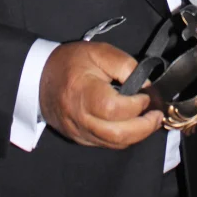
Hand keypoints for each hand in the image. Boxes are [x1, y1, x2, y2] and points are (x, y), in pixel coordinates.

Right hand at [39, 42, 163, 148]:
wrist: (38, 77)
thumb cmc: (70, 62)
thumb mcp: (99, 52)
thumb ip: (125, 65)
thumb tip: (146, 85)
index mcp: (82, 92)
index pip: (114, 108)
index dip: (136, 105)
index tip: (146, 95)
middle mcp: (79, 118)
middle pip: (117, 134)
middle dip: (144, 128)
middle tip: (157, 116)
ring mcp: (78, 132)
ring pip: (113, 144)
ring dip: (137, 135)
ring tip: (150, 121)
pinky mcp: (79, 138)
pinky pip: (105, 144)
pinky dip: (123, 138)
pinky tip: (132, 125)